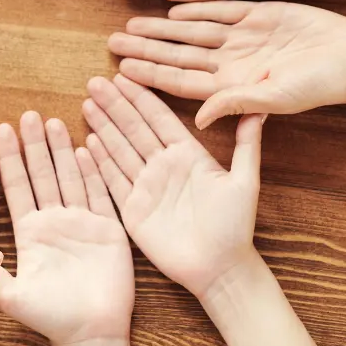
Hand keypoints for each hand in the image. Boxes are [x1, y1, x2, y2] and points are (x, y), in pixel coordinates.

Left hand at [0, 113, 133, 345]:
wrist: (91, 339)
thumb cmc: (48, 320)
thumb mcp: (8, 296)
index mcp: (29, 233)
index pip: (15, 187)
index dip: (6, 160)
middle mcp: (54, 222)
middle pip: (41, 175)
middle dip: (33, 145)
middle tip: (25, 114)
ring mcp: (82, 223)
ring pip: (68, 177)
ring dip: (60, 150)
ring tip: (52, 121)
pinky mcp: (108, 230)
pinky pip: (99, 194)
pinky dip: (93, 172)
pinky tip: (86, 148)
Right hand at [83, 75, 263, 298]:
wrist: (220, 269)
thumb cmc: (235, 227)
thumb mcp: (244, 182)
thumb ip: (247, 145)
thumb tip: (259, 108)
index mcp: (187, 155)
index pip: (159, 118)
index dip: (141, 97)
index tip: (124, 75)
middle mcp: (163, 166)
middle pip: (133, 128)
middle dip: (114, 104)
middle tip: (95, 81)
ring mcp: (146, 186)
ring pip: (119, 149)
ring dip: (103, 126)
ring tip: (87, 103)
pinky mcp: (132, 209)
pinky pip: (112, 180)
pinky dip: (100, 161)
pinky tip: (87, 142)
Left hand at [109, 1, 345, 127]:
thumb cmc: (319, 85)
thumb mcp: (276, 97)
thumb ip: (236, 103)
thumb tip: (198, 118)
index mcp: (230, 84)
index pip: (179, 79)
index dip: (149, 73)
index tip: (121, 70)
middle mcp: (229, 61)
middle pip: (177, 53)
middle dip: (145, 48)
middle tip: (111, 41)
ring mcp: (241, 37)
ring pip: (191, 30)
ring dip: (161, 26)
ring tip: (131, 22)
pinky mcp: (256, 14)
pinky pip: (217, 7)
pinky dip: (194, 4)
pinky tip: (169, 4)